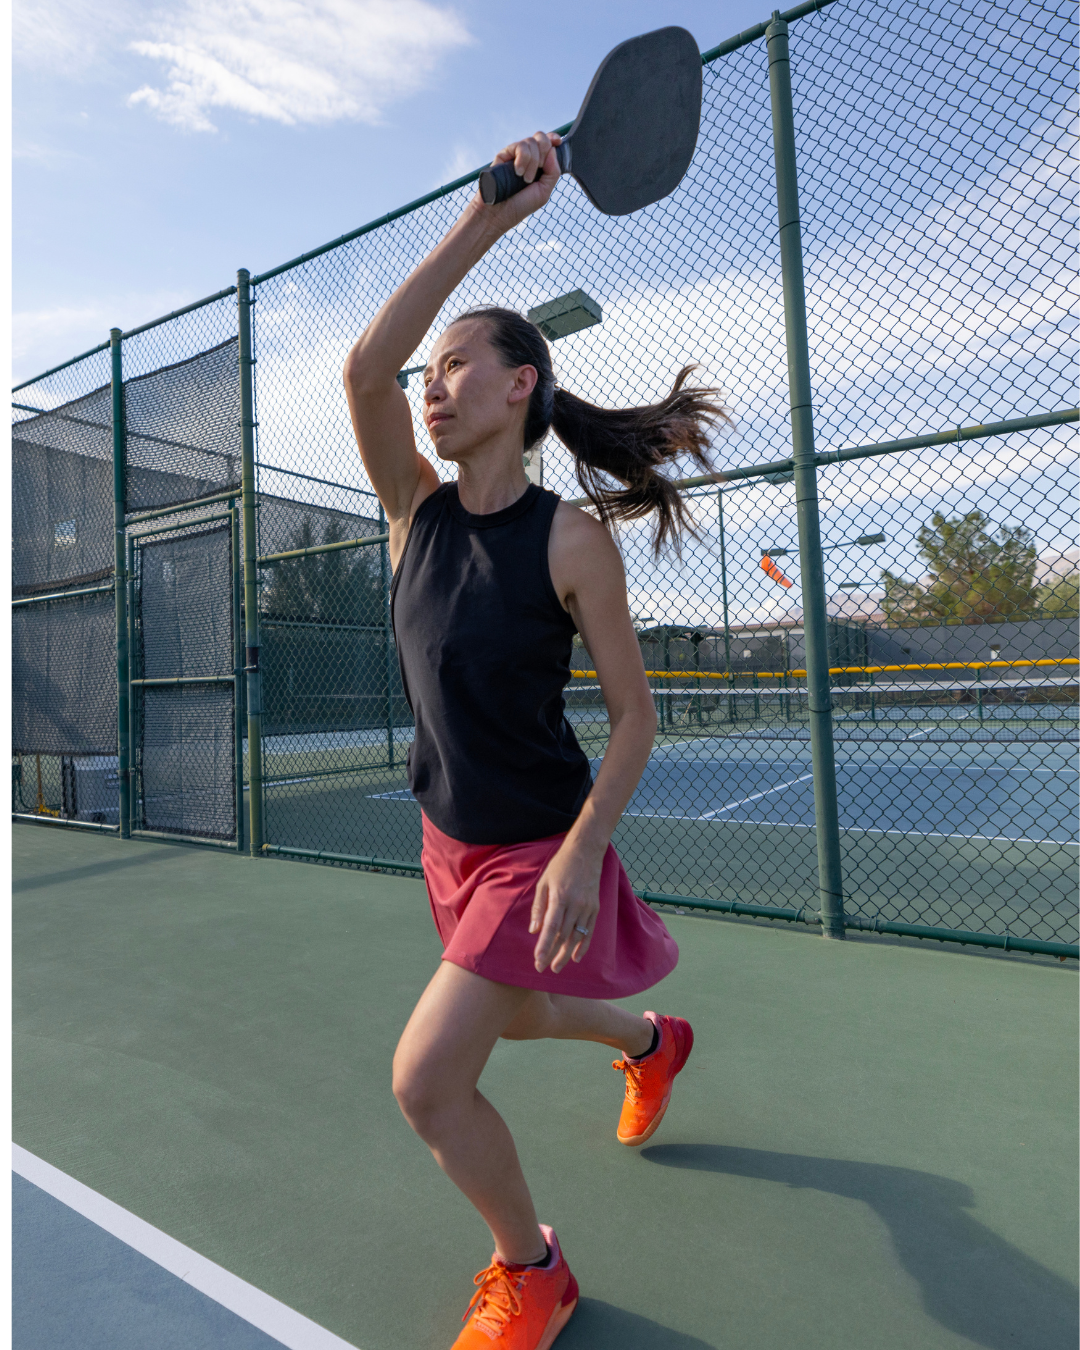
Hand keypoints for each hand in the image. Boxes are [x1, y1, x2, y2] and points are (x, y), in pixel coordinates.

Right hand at [472, 131, 561, 230]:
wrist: (498, 213)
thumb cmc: (520, 206)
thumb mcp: (544, 192)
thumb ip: (553, 172)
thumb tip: (553, 149)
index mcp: (539, 165)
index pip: (548, 144)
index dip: (553, 138)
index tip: (558, 142)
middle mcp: (527, 157)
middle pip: (541, 137)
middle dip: (544, 149)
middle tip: (539, 168)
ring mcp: (515, 155)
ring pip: (530, 142)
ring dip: (533, 161)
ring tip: (525, 179)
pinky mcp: (504, 154)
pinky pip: (519, 146)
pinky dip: (523, 159)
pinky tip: (518, 172)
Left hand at [529, 839, 601, 974]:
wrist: (585, 852)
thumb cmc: (560, 866)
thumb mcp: (543, 882)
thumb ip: (539, 907)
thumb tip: (534, 930)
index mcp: (559, 897)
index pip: (551, 927)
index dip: (544, 946)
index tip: (538, 960)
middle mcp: (575, 904)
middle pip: (563, 935)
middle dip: (553, 954)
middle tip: (543, 968)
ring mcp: (587, 907)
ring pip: (577, 936)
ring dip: (567, 954)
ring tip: (557, 967)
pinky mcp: (595, 908)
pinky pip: (589, 931)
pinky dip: (583, 945)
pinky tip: (576, 957)